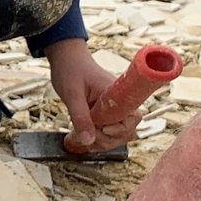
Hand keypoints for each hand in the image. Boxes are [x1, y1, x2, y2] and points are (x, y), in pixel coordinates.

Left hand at [44, 38, 137, 152]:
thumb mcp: (72, 94)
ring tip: (80, 137)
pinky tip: (82, 136)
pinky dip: (97, 138)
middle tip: (86, 136)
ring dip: (102, 142)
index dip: (120, 130)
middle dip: (108, 140)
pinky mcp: (105, 113)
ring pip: (118, 134)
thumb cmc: (70, 69)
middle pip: (127, 131)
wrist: (67, 58)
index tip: (102, 129)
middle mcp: (119, 102)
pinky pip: (108, 131)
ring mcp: (113, 109)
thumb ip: (80, 117)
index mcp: (117, 94)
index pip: (133, 118)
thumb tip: (88, 141)